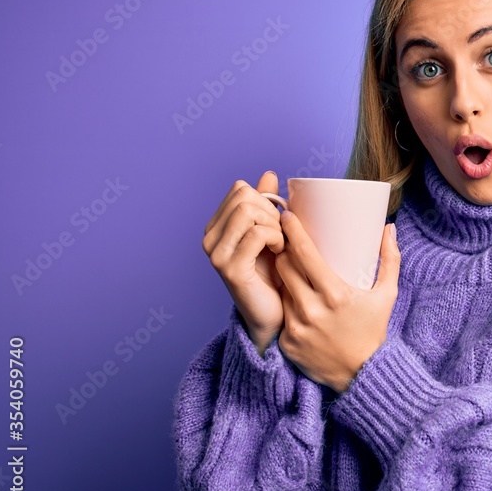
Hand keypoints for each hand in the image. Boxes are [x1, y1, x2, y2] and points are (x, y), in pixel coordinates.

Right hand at [201, 171, 284, 352]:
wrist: (274, 316)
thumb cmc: (276, 275)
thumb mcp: (272, 234)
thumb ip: (267, 205)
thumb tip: (268, 174)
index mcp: (217, 227)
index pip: (241, 189)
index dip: (266, 201)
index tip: (278, 223)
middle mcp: (209, 238)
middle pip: (244, 197)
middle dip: (271, 211)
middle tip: (282, 235)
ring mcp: (216, 253)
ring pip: (248, 211)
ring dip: (274, 225)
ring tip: (281, 244)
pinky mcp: (229, 268)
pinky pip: (257, 234)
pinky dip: (276, 238)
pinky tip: (280, 252)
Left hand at [274, 209, 399, 393]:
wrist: (360, 374)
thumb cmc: (373, 330)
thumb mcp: (387, 294)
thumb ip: (390, 259)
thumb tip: (389, 228)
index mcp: (335, 294)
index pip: (304, 253)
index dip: (292, 230)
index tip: (287, 215)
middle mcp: (312, 309)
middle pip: (284, 266)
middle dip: (283, 249)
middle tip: (286, 239)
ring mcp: (296, 326)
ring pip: (279, 286)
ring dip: (282, 274)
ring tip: (286, 264)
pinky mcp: (287, 340)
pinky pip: (280, 311)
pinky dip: (285, 300)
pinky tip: (289, 294)